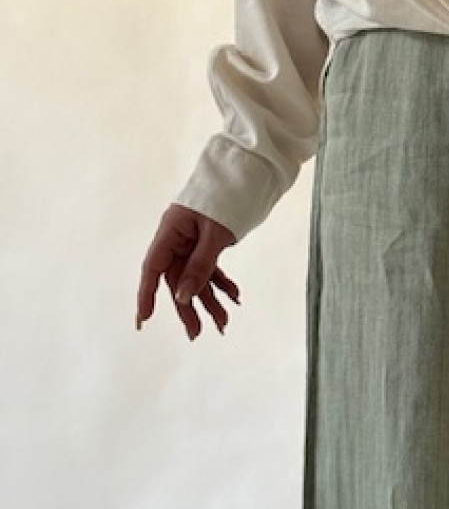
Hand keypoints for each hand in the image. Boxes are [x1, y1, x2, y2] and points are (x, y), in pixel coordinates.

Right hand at [136, 204, 239, 340]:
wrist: (244, 175)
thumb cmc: (226, 198)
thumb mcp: (214, 235)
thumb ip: (200, 266)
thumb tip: (184, 295)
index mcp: (170, 231)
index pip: (153, 268)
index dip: (147, 295)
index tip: (143, 319)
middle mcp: (176, 239)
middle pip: (176, 280)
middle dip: (188, 307)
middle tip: (196, 333)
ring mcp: (190, 242)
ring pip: (196, 278)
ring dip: (210, 301)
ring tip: (224, 323)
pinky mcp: (205, 244)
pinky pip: (209, 269)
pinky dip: (222, 284)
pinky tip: (235, 297)